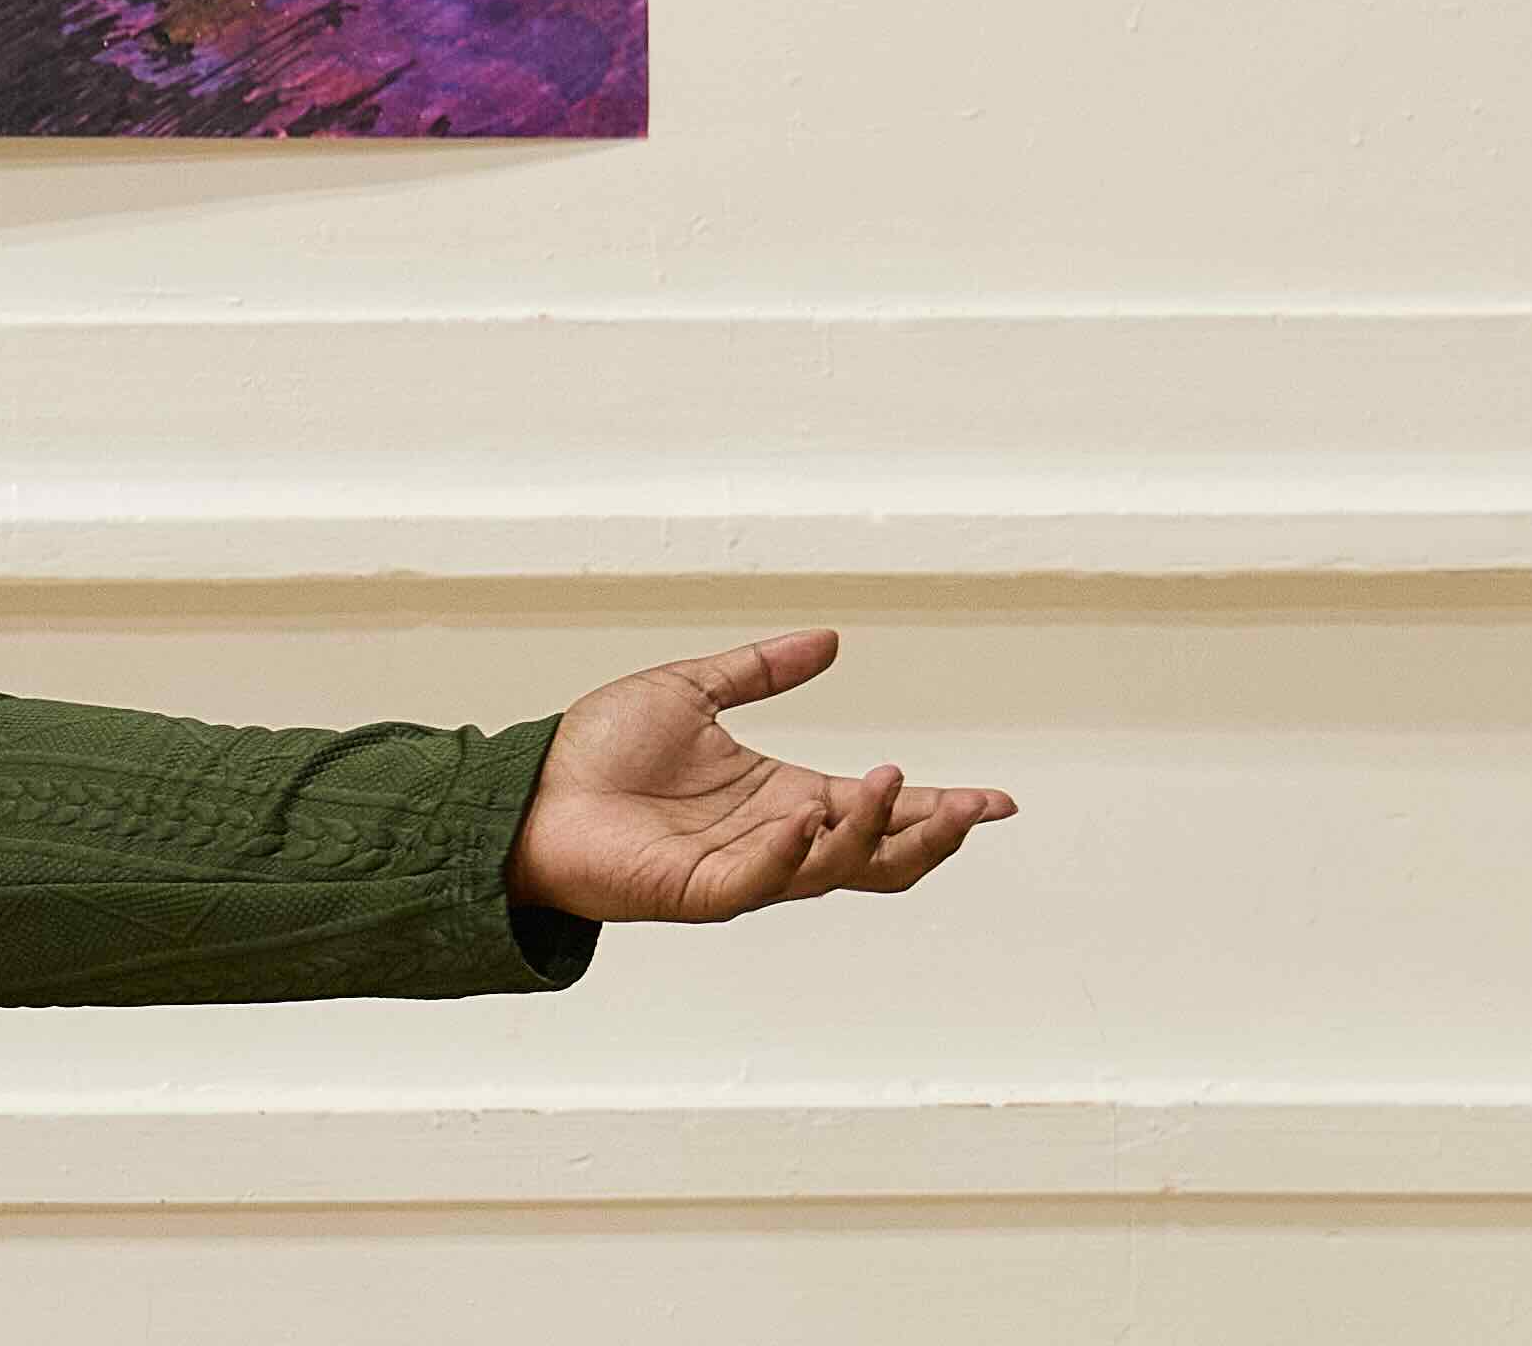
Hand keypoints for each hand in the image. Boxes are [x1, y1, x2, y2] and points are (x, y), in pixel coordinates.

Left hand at [512, 632, 1011, 925]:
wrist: (531, 791)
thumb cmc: (601, 750)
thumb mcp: (692, 690)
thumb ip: (761, 670)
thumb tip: (831, 640)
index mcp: (784, 798)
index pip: (879, 808)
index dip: (940, 806)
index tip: (1000, 801)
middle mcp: (777, 840)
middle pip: (880, 854)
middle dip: (933, 833)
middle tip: (976, 805)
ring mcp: (744, 870)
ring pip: (835, 869)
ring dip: (872, 830)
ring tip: (890, 780)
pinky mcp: (702, 891)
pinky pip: (760, 880)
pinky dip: (790, 855)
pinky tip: (806, 819)